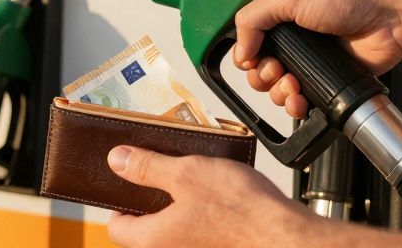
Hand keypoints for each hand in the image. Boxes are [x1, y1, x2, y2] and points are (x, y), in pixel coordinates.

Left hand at [105, 146, 339, 247]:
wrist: (285, 235)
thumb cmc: (240, 210)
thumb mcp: (185, 174)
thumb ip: (146, 168)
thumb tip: (116, 161)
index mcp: (153, 239)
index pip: (116, 225)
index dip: (119, 199)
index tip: (130, 176)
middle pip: (146, 224)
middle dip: (154, 195)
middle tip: (166, 169)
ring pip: (174, 224)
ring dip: (181, 200)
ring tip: (196, 175)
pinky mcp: (218, 245)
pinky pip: (198, 227)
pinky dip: (202, 209)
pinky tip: (218, 191)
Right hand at [232, 0, 401, 117]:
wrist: (388, 18)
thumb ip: (254, 17)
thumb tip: (239, 50)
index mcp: (281, 16)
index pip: (249, 42)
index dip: (247, 55)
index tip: (254, 59)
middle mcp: (294, 40)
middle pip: (260, 70)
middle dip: (263, 77)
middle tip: (278, 71)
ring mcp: (310, 62)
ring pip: (278, 89)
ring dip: (279, 93)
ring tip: (293, 85)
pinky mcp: (327, 81)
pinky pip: (302, 101)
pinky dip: (296, 105)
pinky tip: (301, 101)